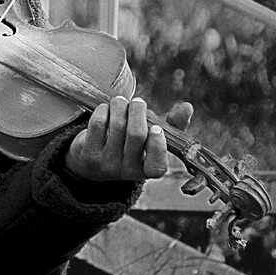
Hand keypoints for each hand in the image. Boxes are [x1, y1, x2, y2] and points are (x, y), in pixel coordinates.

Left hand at [65, 97, 193, 180]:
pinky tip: (106, 109)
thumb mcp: (150, 141)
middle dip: (138, 111)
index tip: (156, 128)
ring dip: (120, 105)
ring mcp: (106, 164)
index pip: (157, 167)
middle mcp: (127, 172)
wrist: (89, 163)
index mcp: (147, 171)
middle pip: (136, 134)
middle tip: (137, 102)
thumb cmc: (128, 146)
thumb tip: (187, 107)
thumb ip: (172, 126)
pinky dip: (104, 109)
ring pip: (117, 125)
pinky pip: (98, 123)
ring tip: (120, 102)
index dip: (158, 145)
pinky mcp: (88, 154)